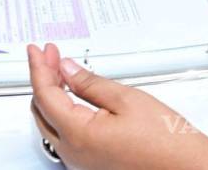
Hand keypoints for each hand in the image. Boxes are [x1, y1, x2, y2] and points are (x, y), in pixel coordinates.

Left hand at [28, 43, 207, 169]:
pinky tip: (74, 98)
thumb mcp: (127, 99)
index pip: (45, 94)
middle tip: (51, 57)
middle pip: (42, 110)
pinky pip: (67, 138)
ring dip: (53, 96)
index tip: (37, 50)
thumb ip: (90, 82)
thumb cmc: (170, 144)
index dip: (39, 67)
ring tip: (61, 72)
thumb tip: (67, 69)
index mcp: (78, 135)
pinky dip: (65, 114)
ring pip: (52, 125)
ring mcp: (83, 165)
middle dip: (44, 79)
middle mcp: (75, 155)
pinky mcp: (94, 168)